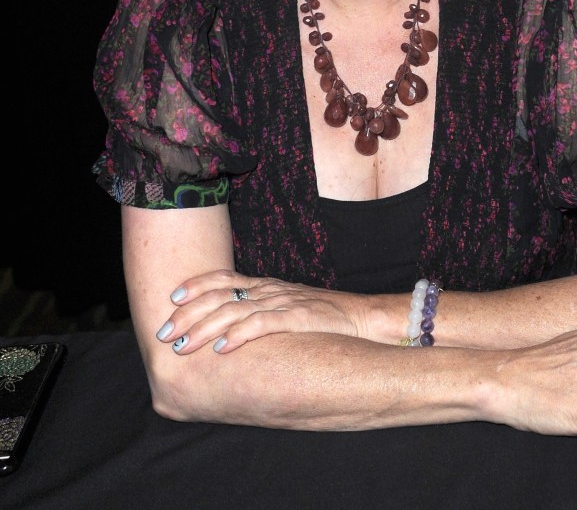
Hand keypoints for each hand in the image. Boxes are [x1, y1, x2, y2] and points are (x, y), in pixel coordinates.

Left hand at [155, 270, 367, 353]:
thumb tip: (234, 327)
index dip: (196, 285)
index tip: (172, 298)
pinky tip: (220, 348)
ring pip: (234, 311)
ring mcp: (283, 303)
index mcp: (267, 285)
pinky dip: (238, 336)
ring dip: (203, 328)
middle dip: (188, 314)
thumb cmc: (326, 318)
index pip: (224, 278)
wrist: (363, 318)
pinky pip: (262, 324)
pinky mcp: (297, 318)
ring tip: (181, 344)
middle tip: (163, 331)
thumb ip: (263, 310)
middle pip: (220, 296)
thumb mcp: (289, 307)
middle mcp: (270, 290)